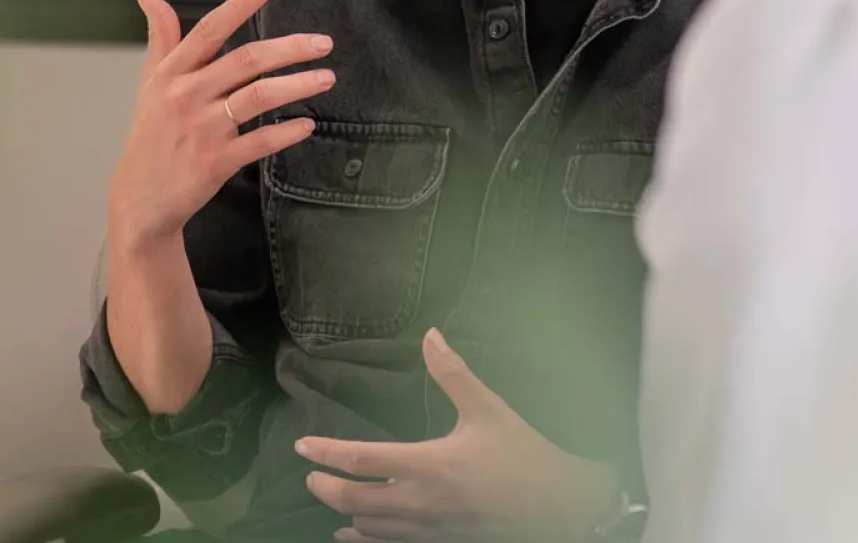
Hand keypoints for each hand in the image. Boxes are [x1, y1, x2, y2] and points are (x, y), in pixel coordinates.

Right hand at [108, 0, 334, 251]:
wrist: (139, 202)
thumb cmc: (150, 136)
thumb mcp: (149, 85)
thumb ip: (160, 40)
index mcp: (171, 75)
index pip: (206, 32)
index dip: (236, 8)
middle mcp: (185, 97)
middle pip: (245, 61)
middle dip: (290, 48)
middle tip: (324, 42)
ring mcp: (201, 130)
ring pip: (258, 97)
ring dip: (298, 85)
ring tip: (327, 78)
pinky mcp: (215, 162)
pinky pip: (260, 141)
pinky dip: (287, 131)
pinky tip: (307, 123)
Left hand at [298, 329, 619, 541]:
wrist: (555, 507)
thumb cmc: (521, 455)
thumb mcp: (489, 408)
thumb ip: (454, 373)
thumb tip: (430, 337)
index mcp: (427, 465)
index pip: (361, 461)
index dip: (325, 453)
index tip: (302, 446)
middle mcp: (418, 503)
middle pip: (353, 500)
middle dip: (324, 486)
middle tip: (309, 473)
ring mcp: (426, 529)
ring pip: (367, 528)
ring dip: (343, 511)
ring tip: (329, 496)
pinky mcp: (438, 542)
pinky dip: (364, 540)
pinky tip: (352, 535)